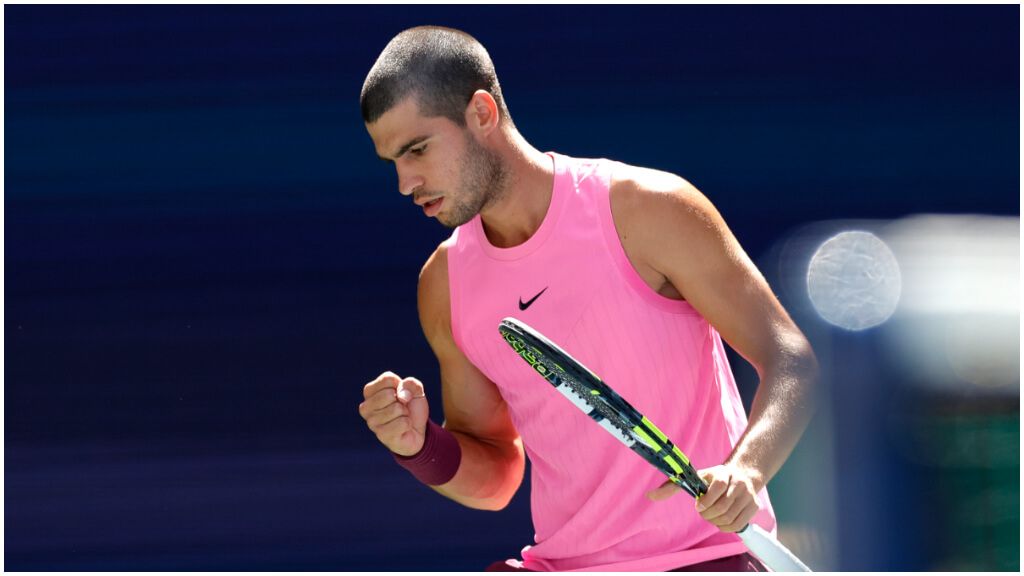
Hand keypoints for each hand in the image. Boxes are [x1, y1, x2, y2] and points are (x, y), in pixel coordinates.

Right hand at [358, 371, 429, 456]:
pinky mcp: (381, 435)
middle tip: (401, 408)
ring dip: (405, 413)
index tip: (401, 394)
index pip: (387, 379)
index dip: (401, 385)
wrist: (416, 430)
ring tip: (401, 417)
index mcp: (369, 391)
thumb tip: (402, 396)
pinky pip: (403, 423)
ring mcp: (372, 422)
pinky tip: (403, 428)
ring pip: (396, 409)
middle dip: (402, 401)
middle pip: (388, 394)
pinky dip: (408, 424)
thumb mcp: (415, 390)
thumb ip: (411, 384)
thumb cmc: (411, 406)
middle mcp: (365, 407)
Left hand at [645, 462, 762, 532]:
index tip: (698, 506)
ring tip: (712, 515)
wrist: (742, 475)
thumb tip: (649, 495)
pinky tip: (721, 521)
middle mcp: (739, 483)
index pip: (717, 487)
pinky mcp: (754, 506)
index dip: (705, 501)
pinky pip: (738, 525)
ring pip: (730, 518)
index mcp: (723, 473)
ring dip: (717, 522)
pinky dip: (726, 527)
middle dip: (709, 515)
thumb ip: (673, 486)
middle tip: (703, 512)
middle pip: (722, 507)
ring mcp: (749, 495)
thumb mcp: (695, 477)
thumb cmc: (712, 479)